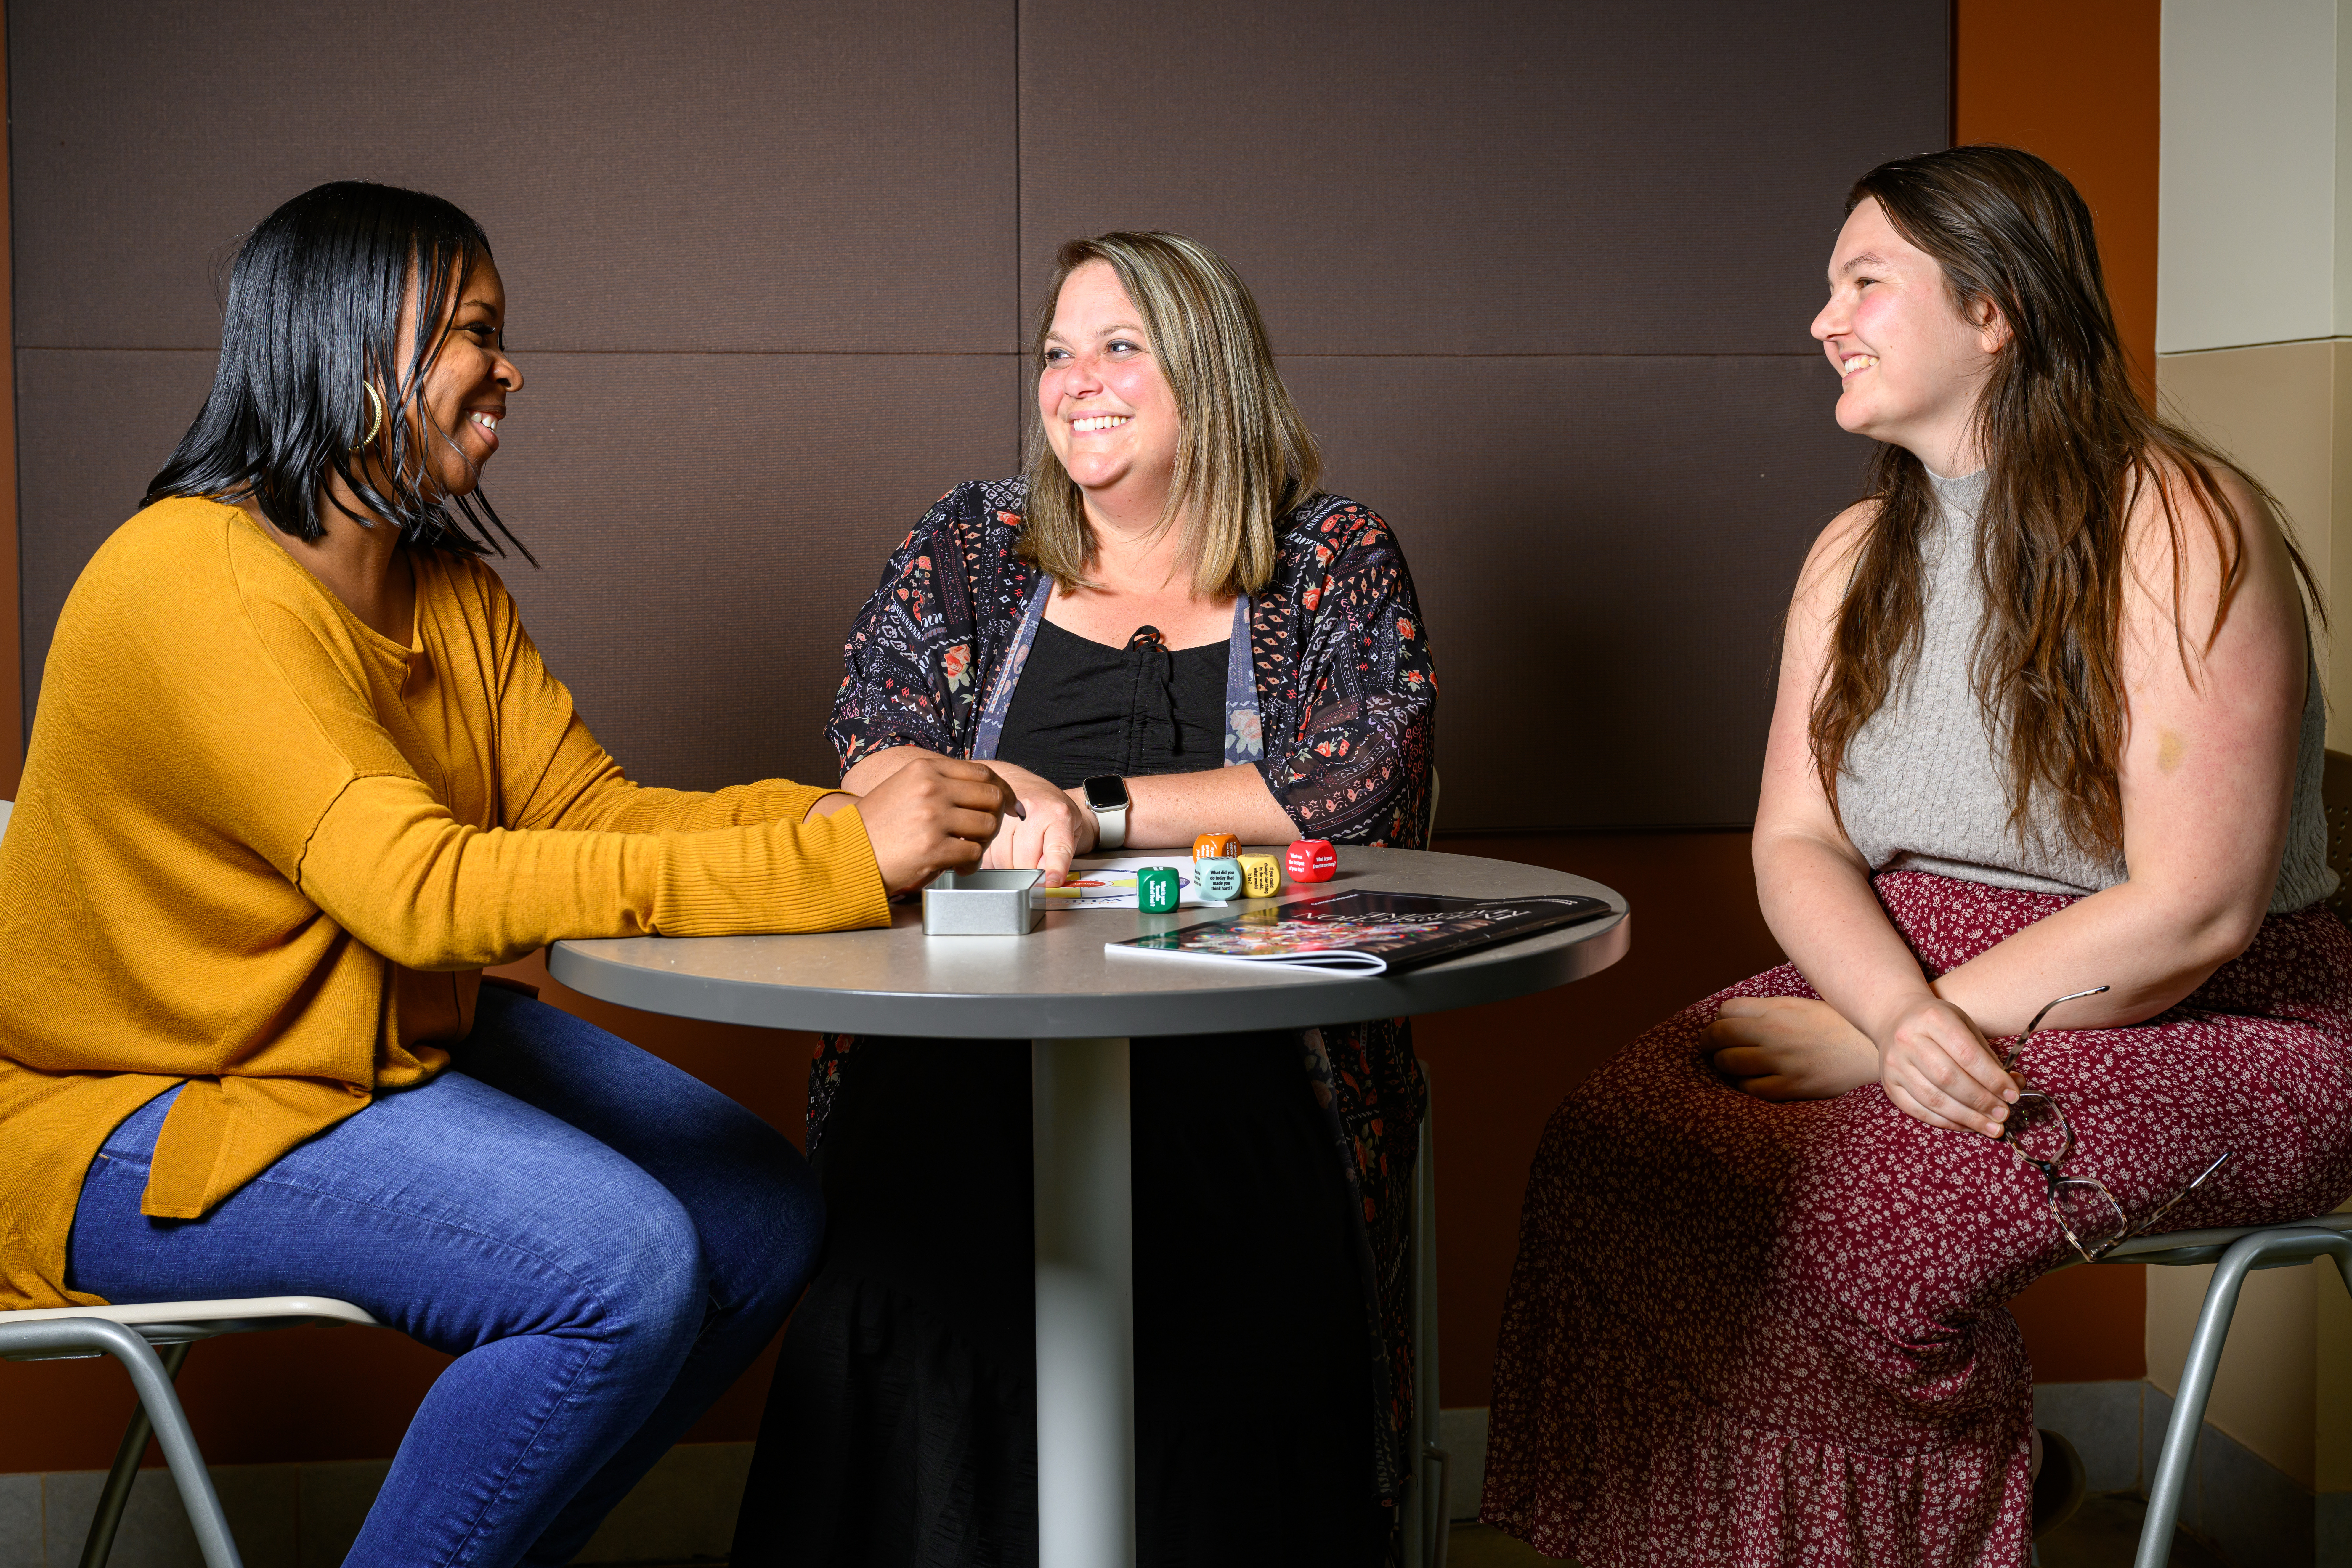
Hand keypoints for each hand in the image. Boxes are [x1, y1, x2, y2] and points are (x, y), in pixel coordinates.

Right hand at [851, 755, 1018, 894]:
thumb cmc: (880, 822)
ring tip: (965, 850)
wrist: (847, 850)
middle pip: (992, 798)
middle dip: (995, 817)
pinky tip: (957, 866)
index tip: (1010, 805)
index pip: (983, 773)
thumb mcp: (907, 786)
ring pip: (987, 826)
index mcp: (925, 769)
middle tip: (983, 832)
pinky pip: (974, 854)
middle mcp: (931, 788)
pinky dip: (970, 863)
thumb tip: (990, 787)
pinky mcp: (932, 848)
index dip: (1003, 790)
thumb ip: (943, 782)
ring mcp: (932, 818)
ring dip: (982, 842)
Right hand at [971, 762, 1096, 882]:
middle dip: (1031, 872)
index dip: (1054, 868)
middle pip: (1025, 861)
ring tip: (1022, 854)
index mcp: (1057, 815)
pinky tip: (1007, 851)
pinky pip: (988, 856)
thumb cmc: (1052, 811)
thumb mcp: (1070, 829)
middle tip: (1036, 864)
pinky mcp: (988, 822)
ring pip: (1004, 861)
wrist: (1029, 787)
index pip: (1057, 847)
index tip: (1052, 882)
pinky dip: (997, 861)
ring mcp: (1006, 816)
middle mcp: (1030, 812)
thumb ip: (1062, 855)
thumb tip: (1046, 879)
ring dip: (1013, 867)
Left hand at [1705, 997, 1878, 1100]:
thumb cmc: (1836, 1025)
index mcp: (1776, 1009)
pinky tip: (1751, 1083)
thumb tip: (1730, 1016)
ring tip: (1730, 1066)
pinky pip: (1751, 1090)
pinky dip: (1744, 1087)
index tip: (1718, 1029)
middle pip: (1719, 1036)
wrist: (1872, 1049)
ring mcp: (1782, 1061)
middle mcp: (1774, 1033)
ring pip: (1729, 1063)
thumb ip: (1767, 1010)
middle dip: (1709, 1043)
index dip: (1718, 1020)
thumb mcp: (1800, 1006)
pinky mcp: (1793, 1086)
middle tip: (1711, 1049)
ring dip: (1724, 1065)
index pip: (1726, 1010)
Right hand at [1874, 995, 2019, 1136]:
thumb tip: (2014, 1086)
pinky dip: (1945, 1122)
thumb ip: (1987, 1056)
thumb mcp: (1964, 1026)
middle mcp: (1908, 1040)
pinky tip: (1966, 1125)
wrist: (1895, 1019)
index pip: (1966, 1054)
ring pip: (1933, 1098)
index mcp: (1932, 1019)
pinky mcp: (1889, 1085)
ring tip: (1991, 1127)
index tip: (2013, 1096)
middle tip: (2003, 1115)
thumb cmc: (1937, 1024)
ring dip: (1967, 1117)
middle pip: (1948, 1078)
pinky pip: (1918, 1110)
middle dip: (1981, 1101)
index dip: (1992, 1079)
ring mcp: (1894, 1064)